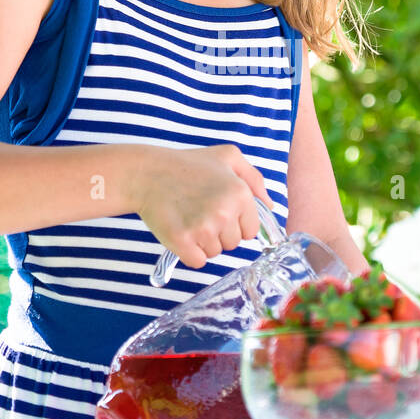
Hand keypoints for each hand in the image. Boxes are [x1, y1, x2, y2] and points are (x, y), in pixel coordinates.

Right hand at [135, 143, 274, 269]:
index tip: (218, 209)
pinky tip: (182, 231)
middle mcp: (225, 212)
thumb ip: (255, 179)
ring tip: (189, 218)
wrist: (147, 173)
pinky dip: (190, 252)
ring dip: (203, 241)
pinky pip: (197, 261)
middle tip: (200, 211)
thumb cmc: (189, 165)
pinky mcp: (183, 241)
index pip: (251, 230)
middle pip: (233, 243)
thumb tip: (271, 208)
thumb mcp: (228, 157)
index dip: (235, 222)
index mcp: (240, 193)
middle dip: (219, 232)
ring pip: (215, 253)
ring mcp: (203, 228)